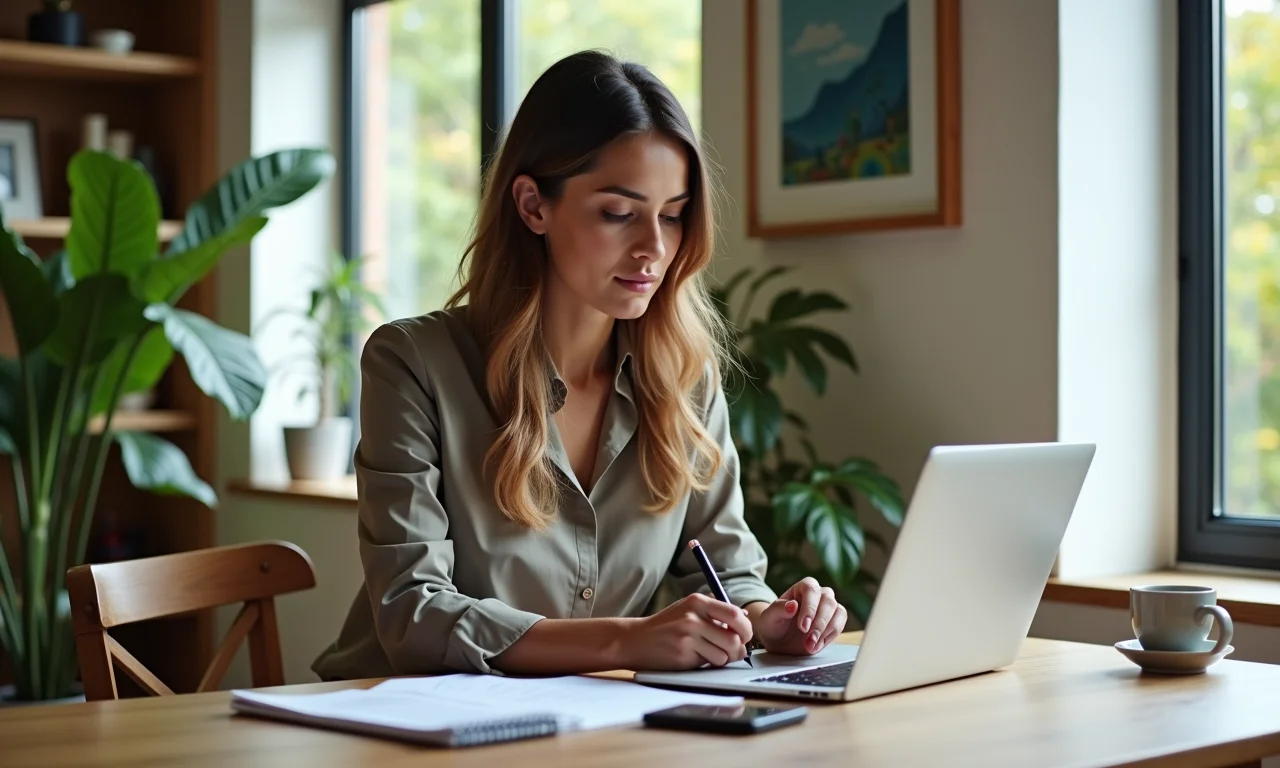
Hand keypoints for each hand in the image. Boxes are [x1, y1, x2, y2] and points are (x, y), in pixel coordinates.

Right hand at [622, 593, 754, 670]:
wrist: (636, 639)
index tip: (744, 636)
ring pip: (724, 655)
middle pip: (734, 638)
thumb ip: (715, 612)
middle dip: (738, 649)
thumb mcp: (688, 609)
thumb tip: (745, 617)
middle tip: (733, 652)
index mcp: (697, 602)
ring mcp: (687, 636)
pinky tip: (696, 658)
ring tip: (710, 654)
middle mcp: (693, 617)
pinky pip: (710, 664)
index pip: (735, 614)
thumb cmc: (666, 626)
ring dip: (722, 659)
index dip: (746, 629)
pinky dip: (708, 664)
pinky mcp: (682, 655)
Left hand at [751, 577, 846, 655]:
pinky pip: (840, 625)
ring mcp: (829, 607)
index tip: (803, 627)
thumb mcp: (768, 618)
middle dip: (819, 624)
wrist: (778, 640)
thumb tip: (793, 605)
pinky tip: (816, 646)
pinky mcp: (835, 621)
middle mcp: (819, 594)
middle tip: (808, 641)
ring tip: (810, 646)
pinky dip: (830, 637)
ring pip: (839, 612)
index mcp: (802, 588)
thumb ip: (778, 609)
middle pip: (828, 601)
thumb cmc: (773, 625)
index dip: (810, 608)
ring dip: (826, 631)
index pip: (811, 590)